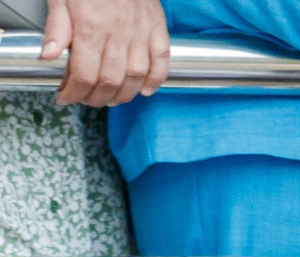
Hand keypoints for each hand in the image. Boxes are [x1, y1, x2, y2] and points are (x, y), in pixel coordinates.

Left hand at [42, 0, 168, 107]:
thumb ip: (57, 27)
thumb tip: (48, 55)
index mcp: (91, 25)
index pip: (84, 72)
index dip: (74, 91)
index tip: (66, 96)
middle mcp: (119, 31)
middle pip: (111, 80)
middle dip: (97, 98)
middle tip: (86, 100)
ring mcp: (141, 31)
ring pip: (136, 75)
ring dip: (124, 94)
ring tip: (111, 99)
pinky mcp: (158, 27)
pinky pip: (162, 60)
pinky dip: (156, 79)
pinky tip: (144, 89)